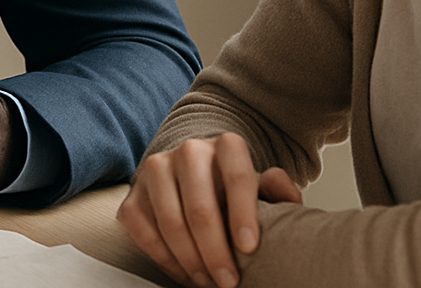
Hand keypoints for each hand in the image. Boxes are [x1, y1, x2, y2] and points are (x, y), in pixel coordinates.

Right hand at [117, 133, 301, 287]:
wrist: (194, 178)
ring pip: (170, 221)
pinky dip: (164, 258)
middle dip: (215, 252)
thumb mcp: (260, 187)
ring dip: (190, 260)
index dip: (243, 215)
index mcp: (226, 145)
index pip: (237, 177)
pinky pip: (143, 231)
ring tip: (208, 281)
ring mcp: (156, 169)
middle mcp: (189, 151)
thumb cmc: (233, 190)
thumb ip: (277, 190)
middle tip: (228, 281)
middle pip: (200, 207)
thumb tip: (287, 196)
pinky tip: (184, 272)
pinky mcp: (133, 195)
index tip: (249, 249)